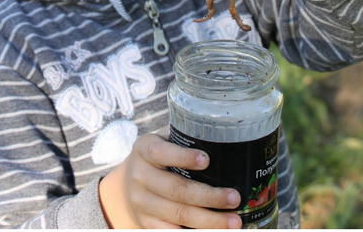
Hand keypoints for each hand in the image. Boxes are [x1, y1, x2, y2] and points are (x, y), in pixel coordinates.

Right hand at [98, 132, 241, 228]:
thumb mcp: (163, 142)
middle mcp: (139, 175)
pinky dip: (194, 231)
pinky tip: (214, 230)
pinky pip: (171, 231)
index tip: (207, 160)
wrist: (127, 186)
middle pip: (176, 189)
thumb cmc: (159, 158)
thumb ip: (184, 140)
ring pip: (178, 214)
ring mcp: (140, 201)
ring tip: (234, 221)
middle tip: (235, 198)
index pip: (160, 152)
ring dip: (209, 220)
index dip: (183, 157)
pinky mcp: (145, 222)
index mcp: (144, 149)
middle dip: (209, 196)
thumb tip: (226, 141)